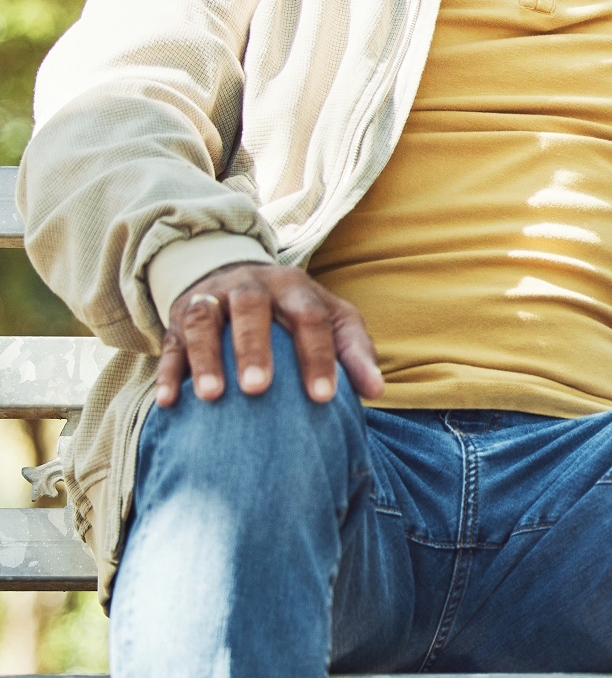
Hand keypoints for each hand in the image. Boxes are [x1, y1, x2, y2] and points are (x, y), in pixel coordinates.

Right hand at [159, 264, 383, 407]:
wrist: (238, 276)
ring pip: (203, 319)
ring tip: (211, 396)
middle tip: (258, 389)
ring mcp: (210, 298)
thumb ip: (355, 351)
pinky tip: (170, 401)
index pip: (310, 316)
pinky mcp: (177, 318)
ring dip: (205, 357)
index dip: (317, 356)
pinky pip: (169, 342)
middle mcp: (250, 285)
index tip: (323, 397)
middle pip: (251, 307)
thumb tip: (376, 391)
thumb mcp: (332, 318)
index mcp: (293, 286)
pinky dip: (168, 370)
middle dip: (253, 347)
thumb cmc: (296, 310)